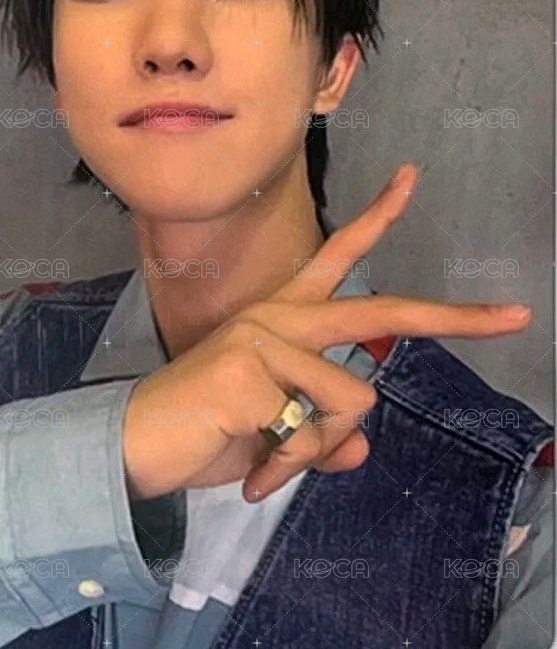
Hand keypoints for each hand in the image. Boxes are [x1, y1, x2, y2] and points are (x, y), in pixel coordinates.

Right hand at [123, 163, 531, 502]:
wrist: (133, 446)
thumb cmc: (203, 431)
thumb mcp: (273, 434)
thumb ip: (319, 436)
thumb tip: (361, 451)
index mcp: (282, 318)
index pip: (337, 257)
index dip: (376, 218)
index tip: (410, 179)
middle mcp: (280, 317)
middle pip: (380, 311)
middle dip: (453, 317)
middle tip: (515, 317)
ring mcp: (266, 339)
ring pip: (351, 403)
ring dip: (314, 448)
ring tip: (265, 459)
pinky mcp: (251, 371)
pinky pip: (312, 433)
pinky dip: (288, 466)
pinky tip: (251, 469)